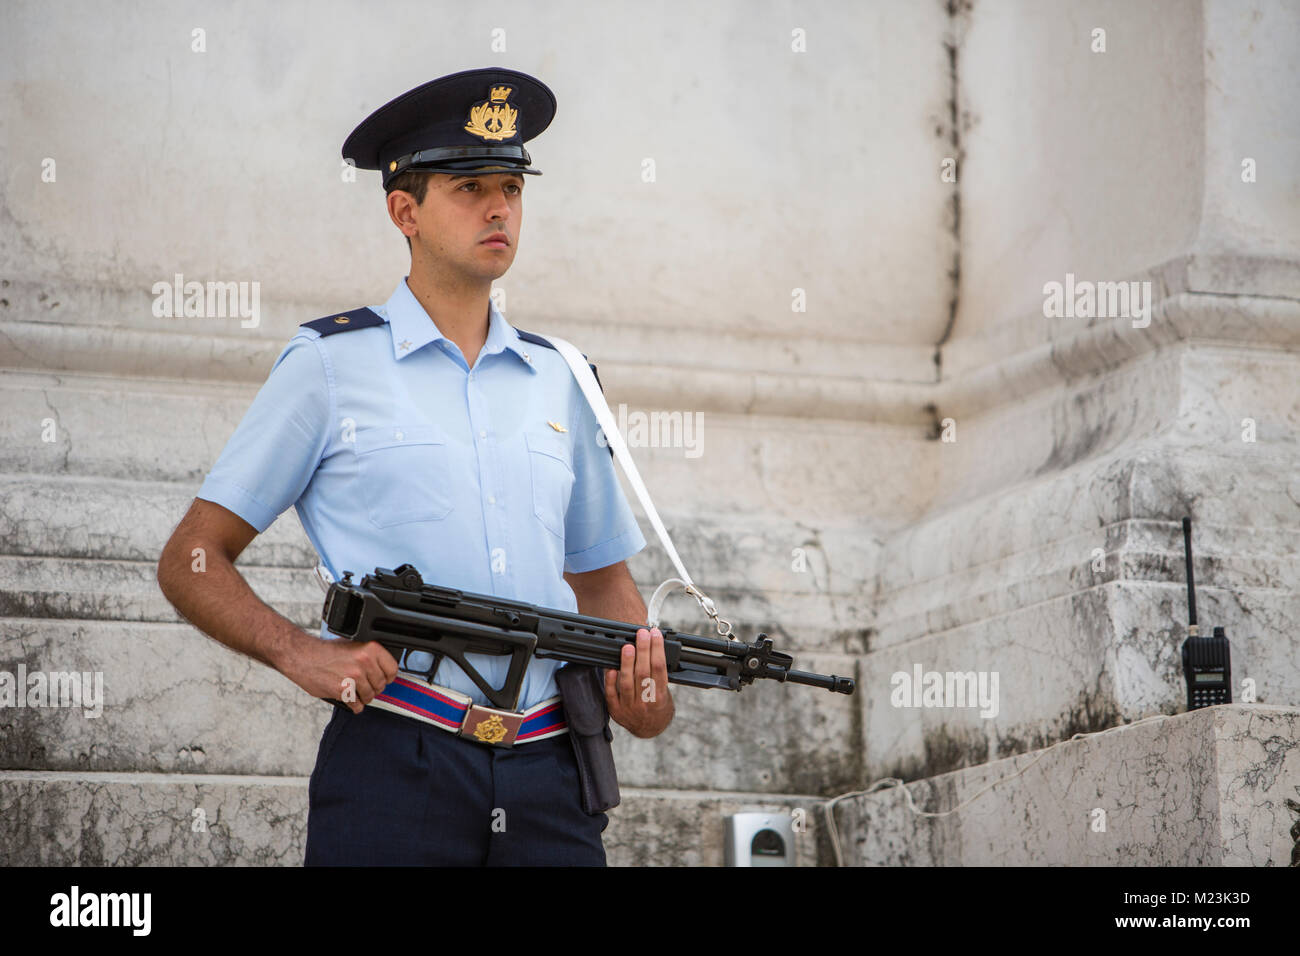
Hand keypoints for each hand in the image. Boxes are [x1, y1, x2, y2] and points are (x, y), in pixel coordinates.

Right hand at [280, 634, 398, 713]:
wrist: (302, 656)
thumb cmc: (325, 651)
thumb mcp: (353, 645)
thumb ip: (369, 656)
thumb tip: (383, 669)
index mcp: (370, 649)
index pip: (393, 670)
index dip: (387, 676)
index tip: (382, 678)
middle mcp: (364, 662)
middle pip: (381, 685)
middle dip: (372, 688)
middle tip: (362, 684)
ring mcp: (354, 677)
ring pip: (370, 697)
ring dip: (362, 697)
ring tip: (352, 690)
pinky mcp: (343, 690)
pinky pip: (357, 705)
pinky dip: (353, 705)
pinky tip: (347, 698)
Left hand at [604, 627, 673, 737]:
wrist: (650, 729)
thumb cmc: (657, 705)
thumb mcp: (664, 691)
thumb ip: (657, 674)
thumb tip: (651, 645)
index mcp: (660, 696)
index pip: (659, 668)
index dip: (657, 649)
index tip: (655, 634)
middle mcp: (646, 702)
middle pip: (644, 672)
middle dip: (643, 650)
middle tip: (642, 634)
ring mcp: (630, 707)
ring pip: (627, 682)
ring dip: (627, 663)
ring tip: (628, 647)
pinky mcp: (616, 710)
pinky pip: (612, 694)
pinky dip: (610, 680)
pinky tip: (611, 667)